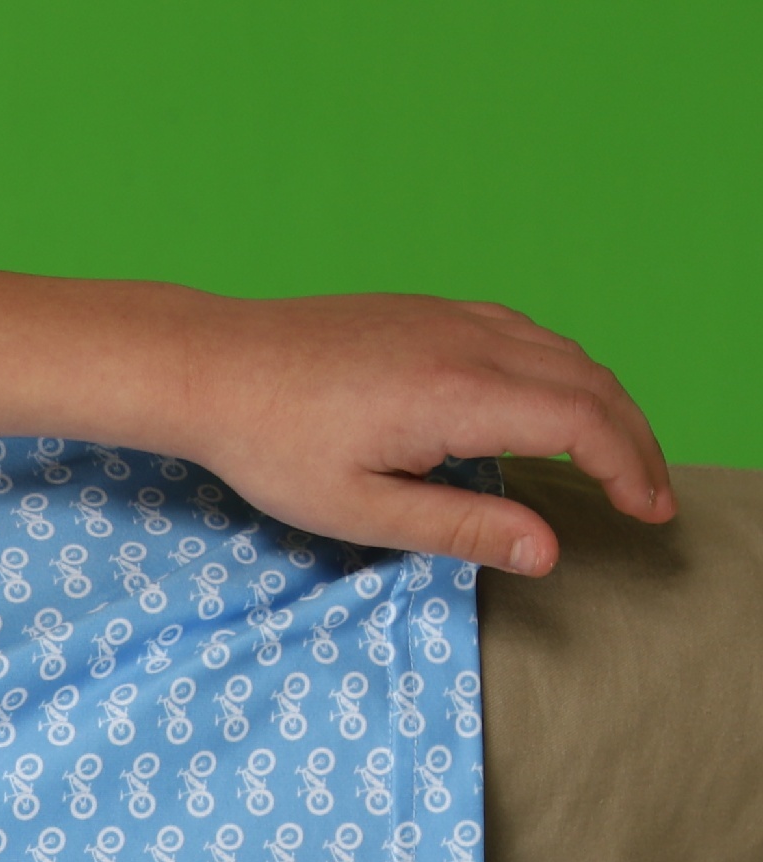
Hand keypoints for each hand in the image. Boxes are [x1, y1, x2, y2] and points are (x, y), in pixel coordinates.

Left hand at [179, 292, 672, 574]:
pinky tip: (557, 405)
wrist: (209, 366)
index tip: (648, 511)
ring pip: (564, 352)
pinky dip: (564, 370)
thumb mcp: (359, 508)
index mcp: (458, 394)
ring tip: (619, 459)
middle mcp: (468, 342)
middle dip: (635, 441)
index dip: (630, 468)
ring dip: (605, 403)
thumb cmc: (269, 444)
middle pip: (591, 384)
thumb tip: (547, 551)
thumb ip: (459, 528)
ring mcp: (449, 318)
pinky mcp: (428, 310)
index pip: (584, 424)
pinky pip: (525, 333)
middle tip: (651, 497)